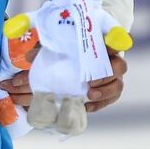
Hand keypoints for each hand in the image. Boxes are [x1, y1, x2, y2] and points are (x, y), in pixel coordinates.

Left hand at [0, 46, 127, 112]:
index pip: (114, 41)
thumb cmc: (67, 54)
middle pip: (120, 66)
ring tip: (89, 95)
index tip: (108, 48)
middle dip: (107, 74)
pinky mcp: (109, 93)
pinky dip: (100, 104)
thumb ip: (46, 51)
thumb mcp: (56, 49)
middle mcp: (111, 62)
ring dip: (105, 91)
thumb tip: (29, 56)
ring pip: (118, 85)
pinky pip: (110, 100)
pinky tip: (87, 107)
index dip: (114, 44)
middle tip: (91, 81)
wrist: (72, 67)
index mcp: (101, 47)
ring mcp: (113, 78)